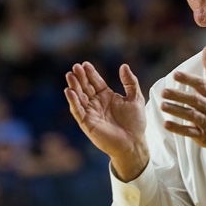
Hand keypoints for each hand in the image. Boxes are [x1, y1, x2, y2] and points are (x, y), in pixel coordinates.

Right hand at [65, 62, 147, 180]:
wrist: (134, 142)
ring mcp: (91, 113)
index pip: (96, 81)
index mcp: (107, 96)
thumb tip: (123, 66)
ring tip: (70, 75)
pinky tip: (69, 91)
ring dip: (74, 86)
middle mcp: (97, 103)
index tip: (85, 63)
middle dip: (80, 77)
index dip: (90, 73)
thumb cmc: (136, 122)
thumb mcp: (135, 98)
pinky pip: (78, 111)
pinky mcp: (87, 123)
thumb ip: (130, 82)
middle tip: (75, 67)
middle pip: (85, 87)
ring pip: (79, 97)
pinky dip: (73, 101)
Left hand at [160, 47, 205, 161]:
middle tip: (164, 92)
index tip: (176, 74)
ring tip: (162, 106)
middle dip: (179, 96)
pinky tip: (166, 124)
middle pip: (194, 100)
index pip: (201, 85)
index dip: (188, 79)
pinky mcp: (203, 135)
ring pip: (191, 115)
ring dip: (177, 111)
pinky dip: (179, 129)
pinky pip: (190, 132)